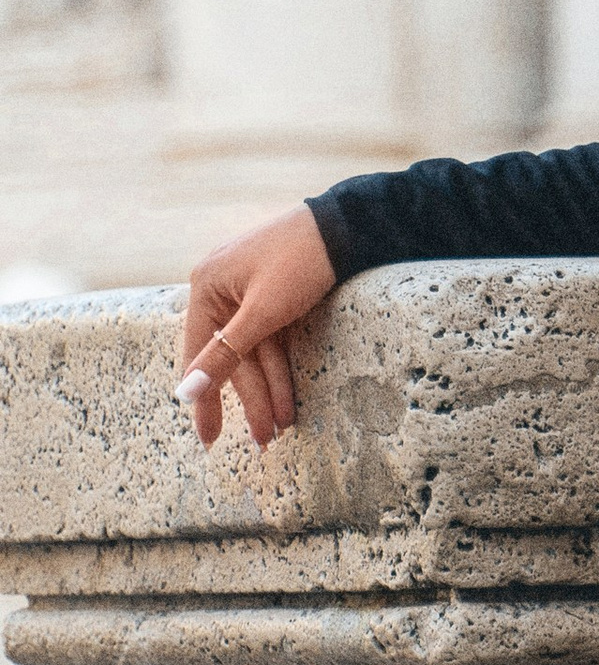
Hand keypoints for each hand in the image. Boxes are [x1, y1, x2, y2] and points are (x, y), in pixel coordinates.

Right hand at [174, 205, 336, 451]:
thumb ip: (225, 354)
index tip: (211, 438)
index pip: (200, 355)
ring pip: (256, 352)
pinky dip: (280, 368)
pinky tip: (287, 399)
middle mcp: (221, 290)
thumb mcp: (263, 312)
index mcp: (207, 288)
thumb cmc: (301, 261)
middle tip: (262, 440)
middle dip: (250, 399)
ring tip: (280, 427)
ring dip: (268, 389)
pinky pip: (271, 339)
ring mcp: (248, 292)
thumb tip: (184, 393)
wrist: (349, 224)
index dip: (205, 398)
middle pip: (233, 357)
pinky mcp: (273, 295)